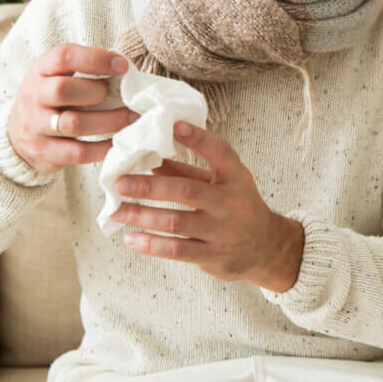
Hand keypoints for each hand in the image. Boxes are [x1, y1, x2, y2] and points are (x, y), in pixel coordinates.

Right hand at [7, 44, 135, 173]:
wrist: (18, 136)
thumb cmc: (51, 99)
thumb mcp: (58, 76)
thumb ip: (84, 70)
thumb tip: (125, 69)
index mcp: (40, 70)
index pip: (63, 56)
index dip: (95, 59)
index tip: (123, 65)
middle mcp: (33, 96)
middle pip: (62, 90)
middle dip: (97, 92)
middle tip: (121, 96)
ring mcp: (35, 126)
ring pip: (73, 124)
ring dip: (109, 121)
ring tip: (132, 118)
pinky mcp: (44, 153)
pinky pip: (78, 152)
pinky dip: (103, 148)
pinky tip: (118, 142)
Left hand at [110, 121, 303, 291]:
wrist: (266, 248)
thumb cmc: (238, 207)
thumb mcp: (222, 183)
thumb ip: (188, 172)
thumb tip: (150, 160)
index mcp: (235, 177)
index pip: (220, 153)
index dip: (199, 138)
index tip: (175, 125)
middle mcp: (230, 202)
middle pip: (187, 191)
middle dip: (150, 186)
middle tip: (120, 182)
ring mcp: (222, 231)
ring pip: (177, 222)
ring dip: (143, 216)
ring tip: (117, 211)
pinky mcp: (212, 256)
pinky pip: (178, 250)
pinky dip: (152, 245)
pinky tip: (131, 239)